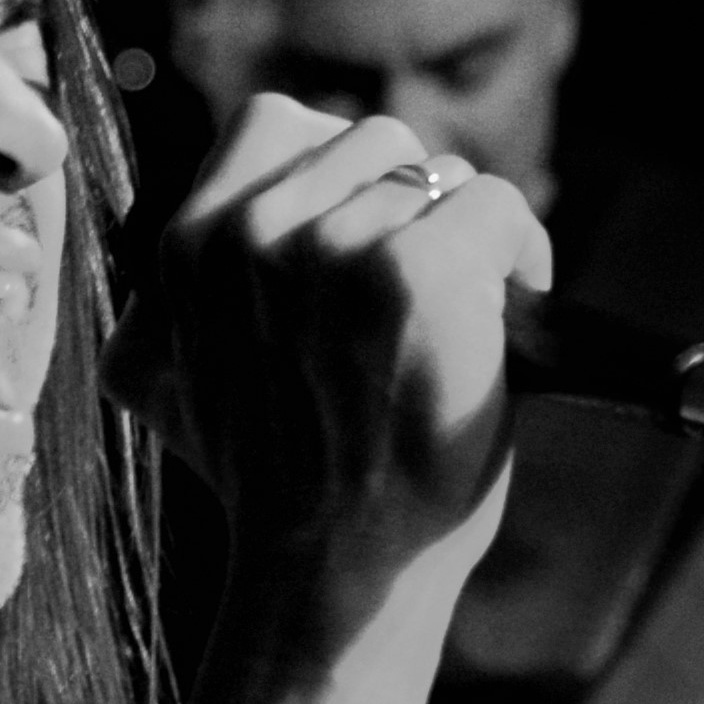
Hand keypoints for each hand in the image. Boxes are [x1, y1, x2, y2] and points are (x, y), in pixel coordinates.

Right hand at [145, 94, 547, 605]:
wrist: (334, 578)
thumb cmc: (281, 488)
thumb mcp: (184, 375)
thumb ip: (211, 285)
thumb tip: (243, 221)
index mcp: (186, 248)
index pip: (274, 124)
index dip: (331, 173)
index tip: (353, 242)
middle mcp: (250, 234)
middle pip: (370, 140)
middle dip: (402, 206)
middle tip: (412, 294)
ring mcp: (333, 248)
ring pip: (433, 173)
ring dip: (456, 237)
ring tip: (456, 318)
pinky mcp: (415, 269)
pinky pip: (495, 205)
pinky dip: (519, 255)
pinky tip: (506, 318)